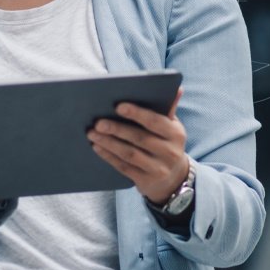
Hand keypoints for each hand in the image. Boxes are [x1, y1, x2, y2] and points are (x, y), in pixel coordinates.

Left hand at [86, 87, 189, 204]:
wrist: (174, 179)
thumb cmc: (166, 144)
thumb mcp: (172, 128)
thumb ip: (168, 109)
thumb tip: (177, 88)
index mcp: (175, 134)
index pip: (155, 122)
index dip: (137, 114)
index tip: (118, 106)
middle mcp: (169, 152)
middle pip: (139, 138)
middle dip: (117, 129)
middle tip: (98, 122)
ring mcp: (158, 169)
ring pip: (129, 154)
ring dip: (109, 143)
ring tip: (92, 133)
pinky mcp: (146, 181)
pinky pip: (124, 167)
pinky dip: (109, 156)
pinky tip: (97, 147)